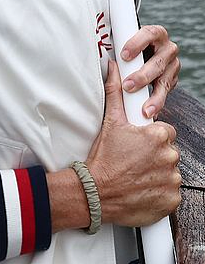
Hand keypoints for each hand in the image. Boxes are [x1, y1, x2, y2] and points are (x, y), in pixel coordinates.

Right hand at [86, 62, 180, 225]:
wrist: (97, 192)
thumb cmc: (104, 159)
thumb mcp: (110, 122)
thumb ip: (115, 91)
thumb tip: (113, 69)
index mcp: (158, 136)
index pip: (166, 132)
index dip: (151, 136)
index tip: (139, 143)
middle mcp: (169, 157)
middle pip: (168, 151)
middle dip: (155, 154)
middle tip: (135, 159)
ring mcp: (172, 180)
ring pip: (170, 171)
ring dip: (158, 172)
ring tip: (137, 174)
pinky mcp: (172, 199)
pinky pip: (171, 192)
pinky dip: (160, 190)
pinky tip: (143, 187)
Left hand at [120, 24, 179, 117]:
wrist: (140, 58)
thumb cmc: (127, 49)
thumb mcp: (123, 45)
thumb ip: (116, 47)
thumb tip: (109, 62)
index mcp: (155, 34)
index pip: (149, 33)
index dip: (137, 44)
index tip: (123, 56)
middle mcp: (167, 48)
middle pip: (158, 61)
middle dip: (142, 75)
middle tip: (127, 85)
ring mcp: (172, 64)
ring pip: (164, 79)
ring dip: (153, 95)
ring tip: (143, 108)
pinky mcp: (173, 79)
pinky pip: (166, 92)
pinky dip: (157, 102)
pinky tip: (150, 111)